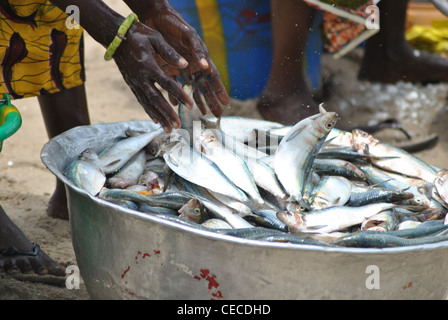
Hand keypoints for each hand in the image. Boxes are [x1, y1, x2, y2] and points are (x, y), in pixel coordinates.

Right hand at [113, 21, 193, 131]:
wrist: (116, 37)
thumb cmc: (139, 35)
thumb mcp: (156, 39)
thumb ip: (170, 52)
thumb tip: (185, 64)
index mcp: (148, 65)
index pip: (167, 84)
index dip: (179, 95)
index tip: (190, 104)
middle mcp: (140, 77)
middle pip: (155, 99)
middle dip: (167, 113)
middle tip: (178, 126)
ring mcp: (134, 83)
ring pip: (147, 104)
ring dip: (159, 117)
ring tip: (169, 130)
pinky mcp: (131, 85)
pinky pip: (141, 101)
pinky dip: (149, 112)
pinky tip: (157, 121)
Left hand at [128, 0, 229, 116]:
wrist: (157, 18)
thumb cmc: (176, 24)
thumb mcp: (188, 36)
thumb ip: (197, 50)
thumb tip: (206, 66)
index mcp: (201, 58)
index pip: (213, 78)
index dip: (219, 90)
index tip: (226, 103)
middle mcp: (193, 66)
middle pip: (204, 87)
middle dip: (211, 101)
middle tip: (217, 115)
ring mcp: (181, 69)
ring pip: (191, 89)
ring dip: (196, 101)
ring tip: (201, 114)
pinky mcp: (168, 69)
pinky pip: (174, 86)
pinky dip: (176, 96)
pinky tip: (178, 106)